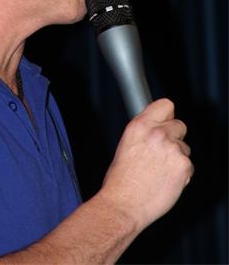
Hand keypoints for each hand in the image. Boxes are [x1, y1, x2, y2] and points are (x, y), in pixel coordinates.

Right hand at [99, 98, 193, 231]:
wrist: (123, 204)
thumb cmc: (121, 180)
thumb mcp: (127, 144)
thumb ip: (144, 133)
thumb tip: (158, 128)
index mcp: (140, 125)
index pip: (165, 105)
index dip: (167, 115)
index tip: (166, 121)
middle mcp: (157, 133)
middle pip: (179, 125)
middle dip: (174, 137)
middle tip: (163, 153)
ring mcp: (172, 148)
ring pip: (184, 148)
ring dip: (176, 158)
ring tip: (159, 172)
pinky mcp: (183, 165)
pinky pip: (188, 166)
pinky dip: (181, 174)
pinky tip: (165, 181)